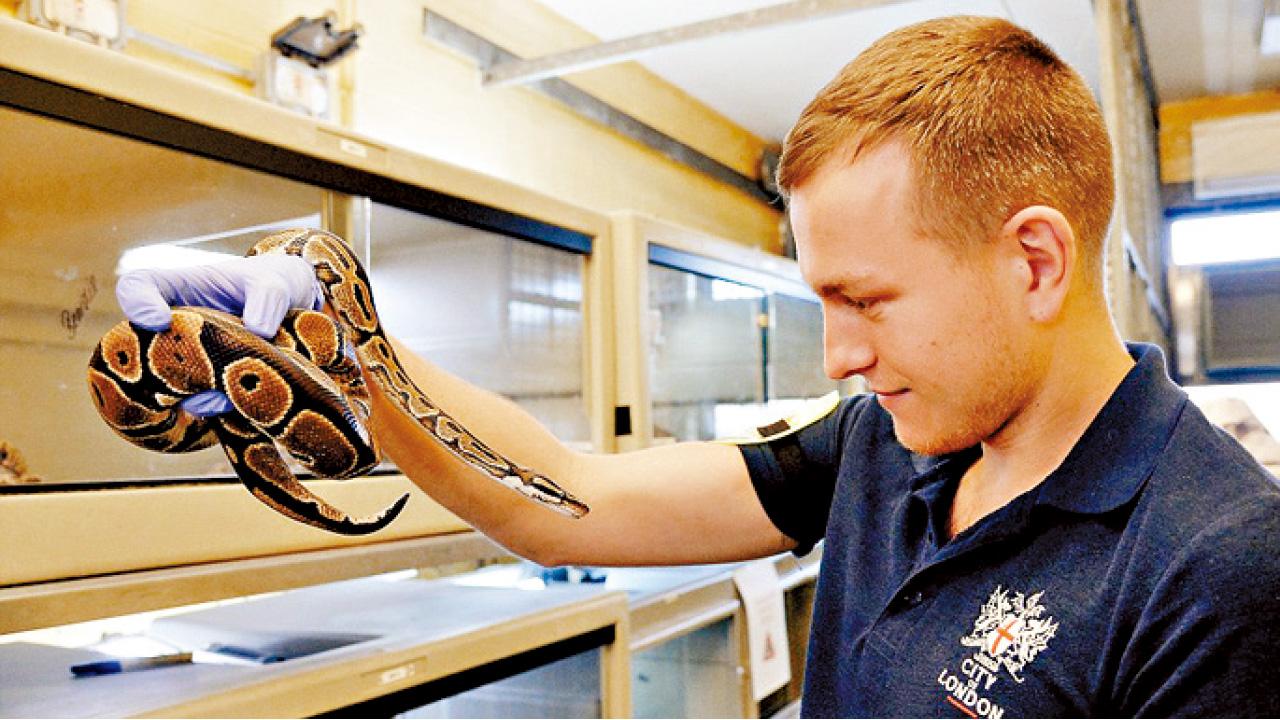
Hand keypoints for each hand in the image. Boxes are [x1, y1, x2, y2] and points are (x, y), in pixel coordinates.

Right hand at [115, 253, 322, 416]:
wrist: (289, 312)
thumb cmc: (271, 286)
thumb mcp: (275, 281)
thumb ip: (267, 297)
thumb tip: (258, 331)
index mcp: (179, 290)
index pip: (137, 287)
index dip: (137, 303)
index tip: (160, 319)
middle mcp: (174, 328)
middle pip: (143, 348)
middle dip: (165, 365)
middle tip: (199, 371)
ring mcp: (187, 361)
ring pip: (170, 385)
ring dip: (196, 394)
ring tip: (225, 394)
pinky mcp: (208, 388)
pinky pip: (200, 405)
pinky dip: (216, 407)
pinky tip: (239, 404)